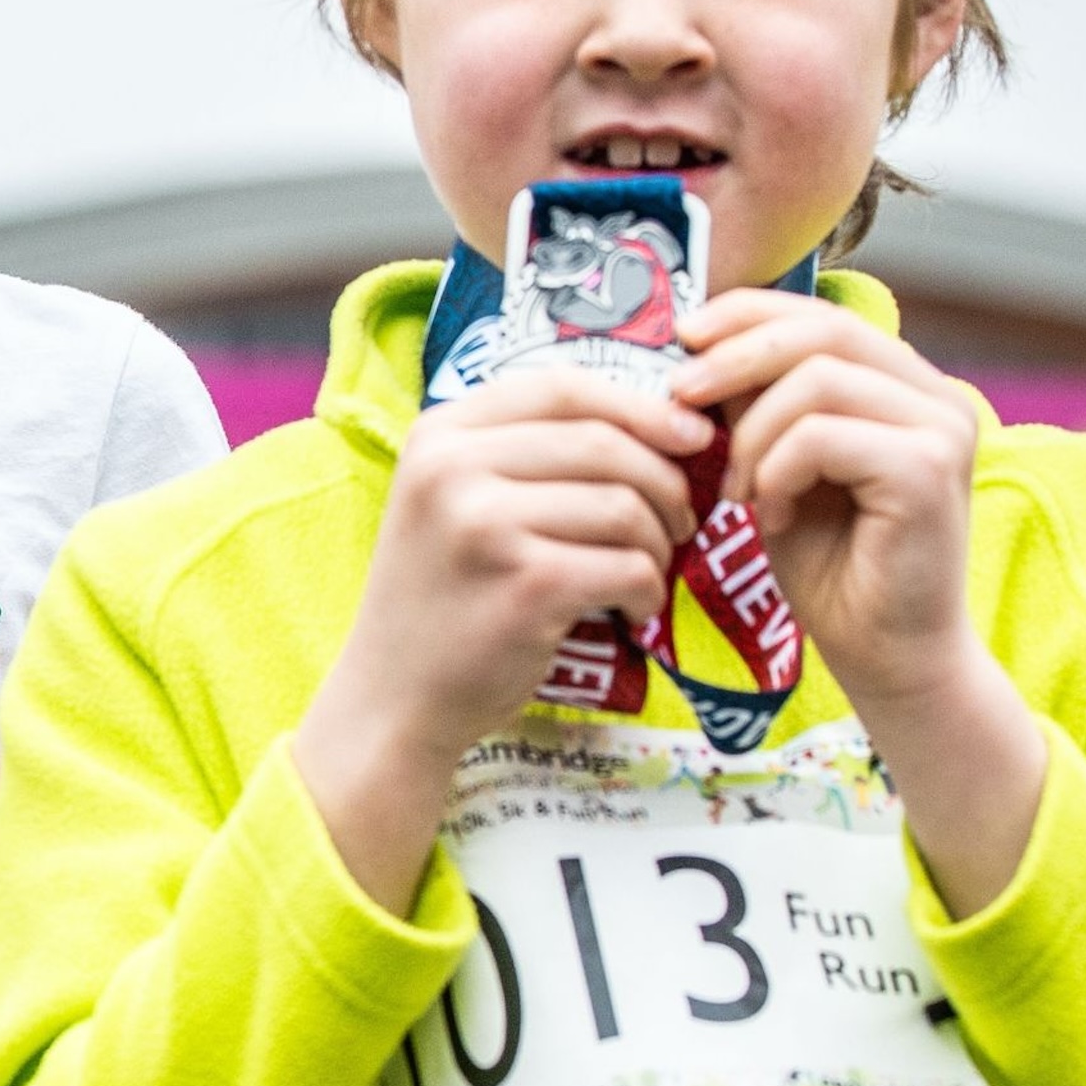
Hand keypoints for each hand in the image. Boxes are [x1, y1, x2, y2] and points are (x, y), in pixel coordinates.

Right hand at [293, 369, 708, 911]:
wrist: (393, 699)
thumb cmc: (443, 598)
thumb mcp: (453, 501)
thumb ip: (522, 454)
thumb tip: (658, 420)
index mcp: (439, 434)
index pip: (561, 387)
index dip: (639, 405)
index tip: (691, 436)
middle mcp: (453, 468)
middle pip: (604, 443)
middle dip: (664, 482)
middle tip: (680, 524)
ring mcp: (485, 526)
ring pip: (624, 506)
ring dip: (657, 544)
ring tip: (646, 573)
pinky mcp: (524, 587)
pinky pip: (629, 567)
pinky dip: (648, 592)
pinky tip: (633, 612)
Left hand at [671, 291, 982, 704]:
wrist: (885, 654)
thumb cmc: (830, 565)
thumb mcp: (777, 463)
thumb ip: (759, 404)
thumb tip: (696, 345)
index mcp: (903, 385)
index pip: (820, 313)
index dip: (747, 312)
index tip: (682, 336)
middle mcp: (935, 395)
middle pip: (821, 330)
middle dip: (735, 356)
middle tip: (680, 396)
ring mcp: (942, 428)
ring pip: (817, 380)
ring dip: (753, 434)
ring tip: (739, 491)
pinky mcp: (929, 469)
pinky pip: (822, 435)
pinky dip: (778, 470)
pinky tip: (775, 515)